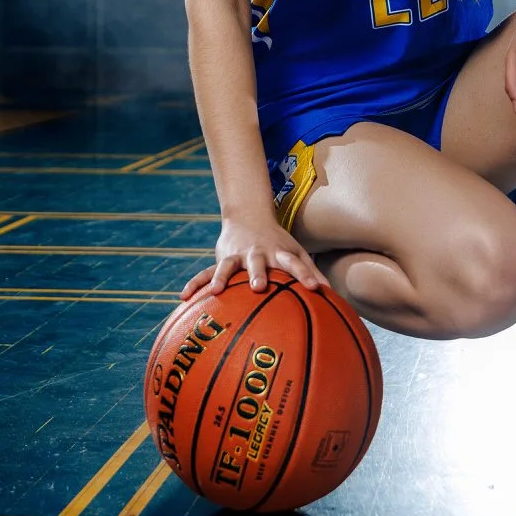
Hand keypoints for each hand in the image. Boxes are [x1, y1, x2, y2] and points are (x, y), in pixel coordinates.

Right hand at [179, 212, 330, 301]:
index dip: (305, 274)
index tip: (315, 288)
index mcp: (279, 252)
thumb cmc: (278, 243)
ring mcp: (237, 256)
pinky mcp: (221, 259)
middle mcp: (257, 253)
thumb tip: (332, 296)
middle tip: (258, 287)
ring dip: (223, 277)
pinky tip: (184, 298)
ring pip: (228, 266)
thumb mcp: (296, 252)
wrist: (248, 217)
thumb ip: (311, 272)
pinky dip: (195, 284)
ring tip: (216, 291)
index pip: (295, 263)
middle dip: (258, 273)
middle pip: (258, 262)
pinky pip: (206, 273)